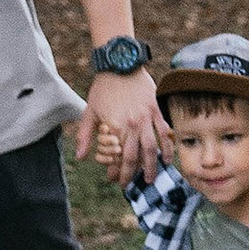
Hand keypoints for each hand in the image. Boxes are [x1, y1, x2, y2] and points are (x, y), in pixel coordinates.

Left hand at [79, 67, 161, 185]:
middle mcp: (132, 124)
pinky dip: (167, 147)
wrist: (120, 64)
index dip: (116, 171)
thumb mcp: (89, 112)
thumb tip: (81, 157)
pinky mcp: (156, 110)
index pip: (117, 156)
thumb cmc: (103, 88)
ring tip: (151, 179)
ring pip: (152, 148)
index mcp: (115, 126)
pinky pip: (164, 132)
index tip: (113, 180)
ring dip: (152, 166)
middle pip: (134, 157)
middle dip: (131, 174)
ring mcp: (146, 118)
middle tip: (128, 185)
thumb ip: (85, 136)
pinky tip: (167, 159)